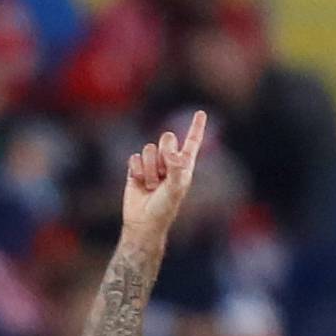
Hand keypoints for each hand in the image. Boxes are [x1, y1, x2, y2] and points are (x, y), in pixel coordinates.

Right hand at [122, 109, 206, 236]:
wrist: (144, 222)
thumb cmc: (164, 208)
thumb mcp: (177, 188)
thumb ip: (177, 167)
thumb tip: (170, 152)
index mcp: (184, 165)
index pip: (192, 142)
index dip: (196, 127)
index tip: (201, 113)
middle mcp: (168, 162)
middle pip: (167, 138)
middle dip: (164, 152)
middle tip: (163, 172)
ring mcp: (152, 164)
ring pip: (149, 149)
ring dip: (150, 169)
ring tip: (152, 185)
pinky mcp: (136, 169)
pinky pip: (134, 158)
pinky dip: (137, 171)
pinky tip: (139, 183)